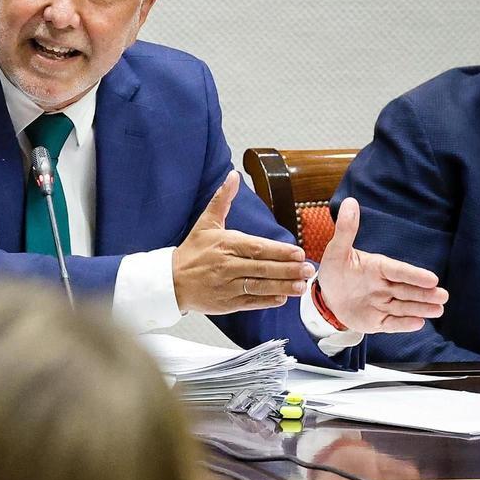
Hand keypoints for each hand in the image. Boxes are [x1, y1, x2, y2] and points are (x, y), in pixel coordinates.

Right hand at [172, 172, 314, 314]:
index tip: (298, 252)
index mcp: (225, 245)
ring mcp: (226, 286)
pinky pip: (250, 302)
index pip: (256, 248)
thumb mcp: (206, 222)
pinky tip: (282, 298)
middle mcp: (226, 266)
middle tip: (308, 270)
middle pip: (261, 268)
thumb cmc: (192, 252)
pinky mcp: (226, 303)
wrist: (171, 281)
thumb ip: (223, 199)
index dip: (279, 251)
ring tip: (301, 285)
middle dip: (288, 269)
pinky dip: (267, 301)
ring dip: (282, 286)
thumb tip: (233, 176)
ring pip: (259, 286)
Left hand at [317, 197, 448, 332]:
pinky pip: (392, 323)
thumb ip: (346, 230)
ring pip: (404, 307)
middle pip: (407, 290)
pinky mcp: (378, 321)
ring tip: (438, 309)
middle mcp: (385, 286)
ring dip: (420, 308)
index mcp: (378, 267)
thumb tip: (350, 202)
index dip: (413, 275)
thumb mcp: (336, 250)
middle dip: (424, 294)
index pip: (398, 271)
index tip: (431, 278)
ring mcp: (382, 304)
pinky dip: (403, 324)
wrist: (327, 296)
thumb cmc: (336, 270)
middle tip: (443, 296)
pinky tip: (418, 323)